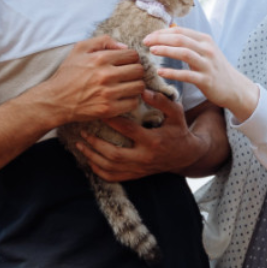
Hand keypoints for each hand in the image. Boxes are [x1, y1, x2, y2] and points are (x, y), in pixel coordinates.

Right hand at [36, 36, 146, 125]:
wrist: (55, 100)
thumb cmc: (68, 74)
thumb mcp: (80, 49)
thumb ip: (103, 41)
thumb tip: (124, 46)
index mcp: (101, 58)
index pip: (133, 55)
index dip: (131, 58)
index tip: (126, 63)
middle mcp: (106, 75)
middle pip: (139, 70)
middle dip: (135, 71)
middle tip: (128, 75)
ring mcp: (108, 93)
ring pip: (139, 86)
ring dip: (135, 85)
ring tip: (126, 86)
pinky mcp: (108, 109)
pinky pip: (133, 103)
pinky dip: (130, 100)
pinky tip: (122, 97)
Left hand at [74, 89, 206, 181]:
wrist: (186, 155)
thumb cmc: (179, 130)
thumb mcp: (176, 113)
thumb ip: (161, 101)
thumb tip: (143, 90)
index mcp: (153, 141)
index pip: (128, 130)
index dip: (112, 120)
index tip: (100, 110)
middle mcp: (144, 157)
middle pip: (114, 154)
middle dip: (96, 144)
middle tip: (83, 131)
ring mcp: (139, 169)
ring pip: (110, 167)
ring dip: (92, 157)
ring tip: (80, 144)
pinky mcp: (136, 175)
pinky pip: (113, 177)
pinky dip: (98, 170)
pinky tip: (89, 160)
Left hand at [143, 27, 259, 121]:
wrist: (234, 88)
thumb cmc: (215, 68)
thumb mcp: (205, 51)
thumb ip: (189, 42)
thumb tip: (168, 31)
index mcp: (205, 40)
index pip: (180, 31)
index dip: (162, 32)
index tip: (149, 36)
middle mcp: (207, 49)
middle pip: (180, 39)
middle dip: (160, 39)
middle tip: (145, 42)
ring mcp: (207, 65)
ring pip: (184, 53)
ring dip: (166, 51)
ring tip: (151, 51)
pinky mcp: (206, 80)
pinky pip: (187, 75)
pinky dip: (172, 73)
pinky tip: (160, 72)